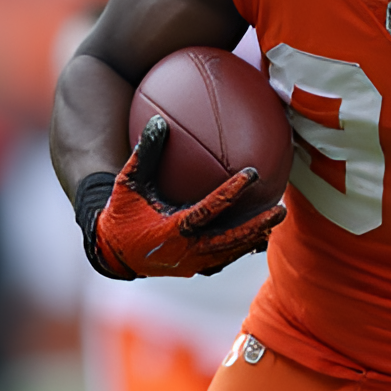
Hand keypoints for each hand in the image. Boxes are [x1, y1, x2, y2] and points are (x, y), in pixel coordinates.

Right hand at [86, 115, 285, 278]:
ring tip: (276, 219)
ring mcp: (192, 264)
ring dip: (255, 236)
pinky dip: (241, 248)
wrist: (110, 252)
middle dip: (257, 225)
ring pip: (231, 251)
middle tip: (281, 209)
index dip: (232, 192)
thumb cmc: (121, 213)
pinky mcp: (195, 269)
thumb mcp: (126, 183)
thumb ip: (145, 154)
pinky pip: (224, 259)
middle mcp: (186, 251)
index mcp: (172, 230)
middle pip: (231, 239)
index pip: (210, 209)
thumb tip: (160, 121)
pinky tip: (259, 235)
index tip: (253, 173)